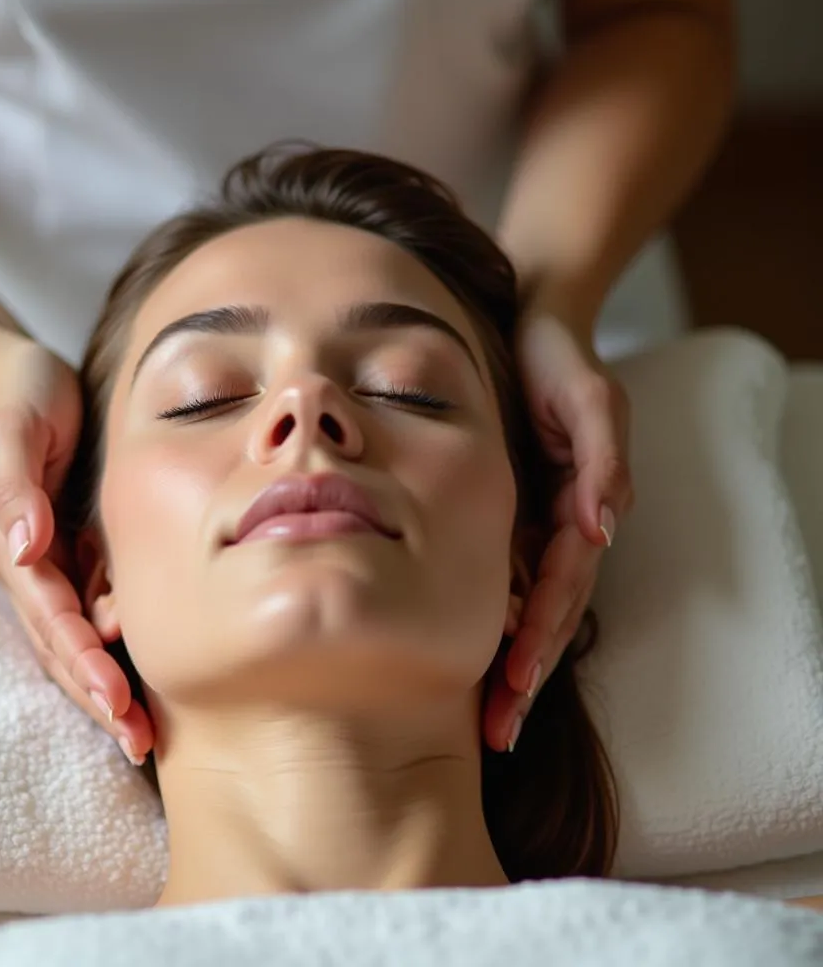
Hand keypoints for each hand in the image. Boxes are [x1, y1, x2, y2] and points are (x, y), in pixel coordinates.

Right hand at [0, 331, 152, 765]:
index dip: (82, 663)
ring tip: (142, 728)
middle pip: (62, 645)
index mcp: (12, 545)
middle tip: (137, 743)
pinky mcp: (71, 548)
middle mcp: (30, 563)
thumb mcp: (14, 429)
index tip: (117, 704)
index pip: (51, 619)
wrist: (16, 374)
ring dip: (105, 682)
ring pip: (77, 636)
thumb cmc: (19, 397)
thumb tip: (23, 544)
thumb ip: (15, 485)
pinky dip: (113, 641)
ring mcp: (50, 560)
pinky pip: (92, 605)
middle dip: (96, 696)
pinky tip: (146, 669)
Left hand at [482, 307, 633, 751]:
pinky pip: (500, 575)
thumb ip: (600, 457)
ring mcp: (535, 523)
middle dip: (525, 673)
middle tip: (500, 730)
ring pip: (523, 605)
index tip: (516, 685)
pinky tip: (459, 655)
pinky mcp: (510, 514)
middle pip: (545, 613)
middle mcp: (560, 524)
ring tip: (487, 719)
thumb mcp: (590, 398)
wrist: (533, 330)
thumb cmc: (559, 361)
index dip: (541, 637)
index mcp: (580, 505)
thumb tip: (601, 527)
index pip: (563, 586)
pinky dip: (487, 618)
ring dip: (508, 662)